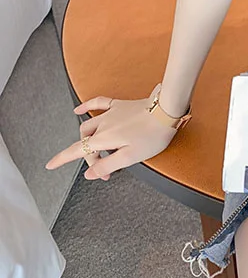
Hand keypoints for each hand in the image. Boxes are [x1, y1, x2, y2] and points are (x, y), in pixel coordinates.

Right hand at [44, 85, 181, 180]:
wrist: (167, 110)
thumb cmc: (153, 134)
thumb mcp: (130, 157)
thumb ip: (107, 165)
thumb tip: (90, 174)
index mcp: (104, 138)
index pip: (76, 150)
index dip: (62, 159)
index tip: (50, 165)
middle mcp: (103, 123)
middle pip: (85, 141)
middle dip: (90, 157)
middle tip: (105, 170)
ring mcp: (111, 112)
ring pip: (89, 125)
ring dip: (87, 138)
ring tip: (99, 151)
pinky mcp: (120, 104)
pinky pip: (98, 103)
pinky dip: (86, 106)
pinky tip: (79, 109)